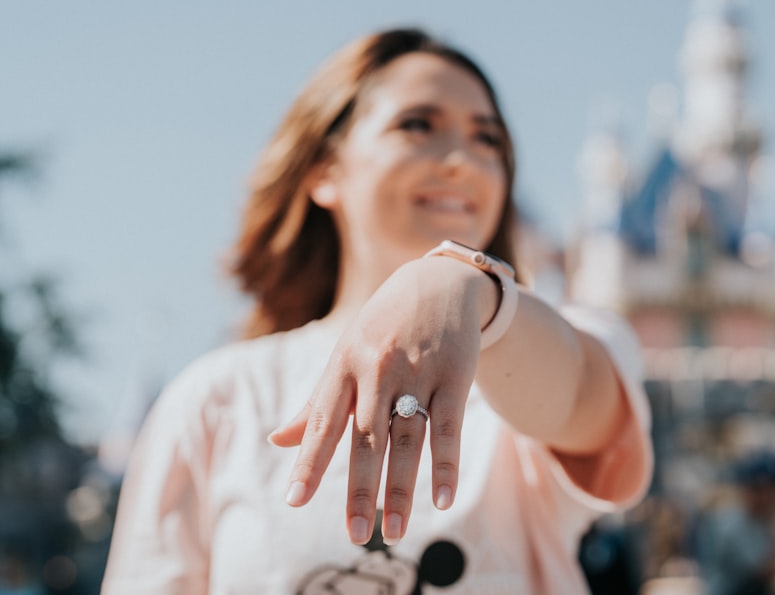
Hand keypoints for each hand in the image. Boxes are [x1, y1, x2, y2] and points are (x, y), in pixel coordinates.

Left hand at [268, 257, 496, 545]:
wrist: (438, 283)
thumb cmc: (383, 327)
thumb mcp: (345, 355)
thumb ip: (317, 402)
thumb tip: (276, 442)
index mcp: (344, 365)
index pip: (323, 421)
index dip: (308, 462)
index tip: (295, 501)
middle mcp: (378, 369)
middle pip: (367, 438)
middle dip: (360, 490)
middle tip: (355, 534)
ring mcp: (418, 372)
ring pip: (407, 440)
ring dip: (401, 489)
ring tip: (394, 531)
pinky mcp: (455, 376)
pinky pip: (449, 429)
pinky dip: (446, 466)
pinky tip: (442, 499)